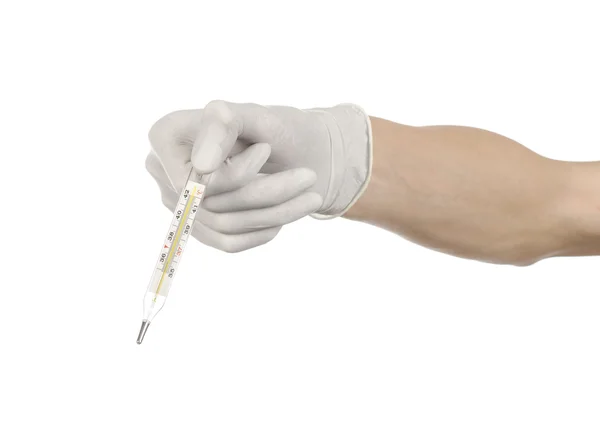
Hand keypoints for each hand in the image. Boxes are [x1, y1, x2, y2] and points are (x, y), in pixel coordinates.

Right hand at [146, 101, 371, 251]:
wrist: (300, 151)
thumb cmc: (279, 128)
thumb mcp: (257, 115)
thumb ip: (224, 126)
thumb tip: (201, 166)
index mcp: (166, 135)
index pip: (192, 179)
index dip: (234, 174)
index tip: (266, 150)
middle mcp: (162, 170)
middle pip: (210, 204)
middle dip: (266, 193)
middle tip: (309, 177)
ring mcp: (179, 201)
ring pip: (223, 226)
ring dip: (275, 214)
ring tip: (310, 197)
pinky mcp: (200, 224)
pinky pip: (227, 242)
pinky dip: (263, 231)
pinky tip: (286, 214)